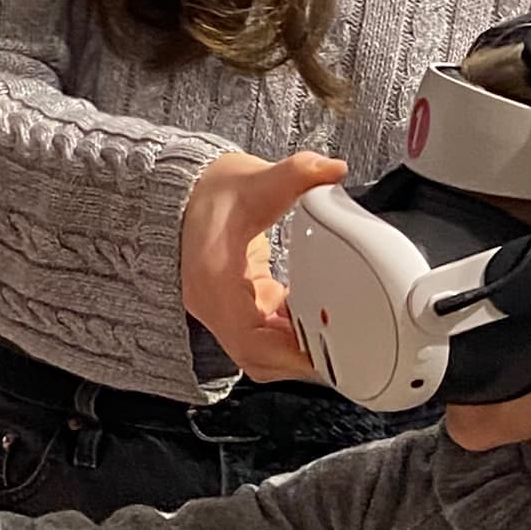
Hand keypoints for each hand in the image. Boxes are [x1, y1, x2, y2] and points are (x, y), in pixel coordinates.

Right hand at [181, 147, 346, 383]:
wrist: (184, 193)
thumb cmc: (210, 192)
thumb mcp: (255, 180)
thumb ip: (296, 174)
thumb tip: (331, 169)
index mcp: (214, 281)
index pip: (251, 339)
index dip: (289, 354)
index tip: (328, 353)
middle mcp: (213, 305)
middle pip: (259, 358)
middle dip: (301, 360)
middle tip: (346, 351)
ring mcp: (223, 311)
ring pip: (262, 353)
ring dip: (298, 351)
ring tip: (337, 336)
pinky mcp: (237, 308)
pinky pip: (265, 337)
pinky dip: (292, 336)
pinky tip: (318, 319)